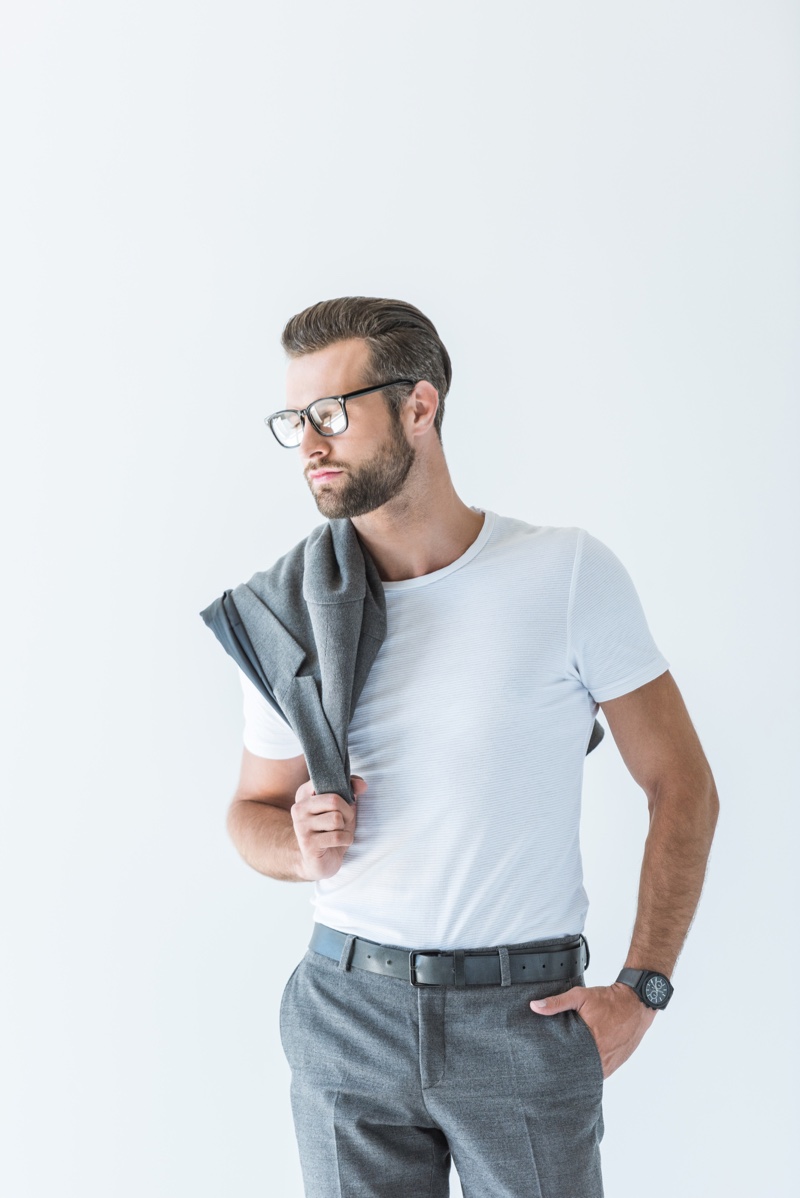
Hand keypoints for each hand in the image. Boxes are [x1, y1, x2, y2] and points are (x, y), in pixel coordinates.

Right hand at [291, 775, 366, 880]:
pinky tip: (338, 843)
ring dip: (345, 828)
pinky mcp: (308, 843)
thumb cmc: (331, 829)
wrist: (318, 861)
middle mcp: (299, 808)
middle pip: (334, 800)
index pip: (328, 781)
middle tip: (344, 821)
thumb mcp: (343, 806)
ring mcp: (301, 826)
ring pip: (336, 819)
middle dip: (347, 812)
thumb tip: (362, 785)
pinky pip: (337, 836)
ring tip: (338, 832)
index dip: (345, 789)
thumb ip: (351, 788)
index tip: (350, 797)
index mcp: (305, 794)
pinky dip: (346, 840)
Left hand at [529, 982, 656, 1078]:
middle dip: (568, 1070)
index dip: (558, 1066)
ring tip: (567, 1070)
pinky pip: (602, 1072)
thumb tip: (535, 1006)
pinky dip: (593, 1069)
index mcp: (591, 1044)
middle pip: (580, 1072)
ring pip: (592, 1074)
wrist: (636, 1002)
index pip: (569, 1064)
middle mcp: (602, 1058)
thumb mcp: (580, 996)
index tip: (547, 1066)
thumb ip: (557, 1003)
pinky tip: (584, 1065)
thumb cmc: (608, 1000)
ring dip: (582, 1071)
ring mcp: (612, 1062)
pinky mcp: (618, 1062)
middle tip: (554, 1070)